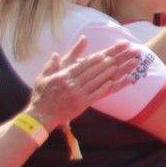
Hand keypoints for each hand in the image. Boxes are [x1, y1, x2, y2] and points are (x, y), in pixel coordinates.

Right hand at [29, 38, 144, 128]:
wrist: (39, 116)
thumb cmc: (41, 96)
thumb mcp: (43, 78)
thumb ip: (51, 65)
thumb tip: (55, 53)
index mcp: (64, 75)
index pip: (85, 63)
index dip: (99, 56)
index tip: (111, 50)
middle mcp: (72, 83)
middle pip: (96, 69)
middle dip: (113, 59)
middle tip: (126, 53)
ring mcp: (78, 93)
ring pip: (98, 80)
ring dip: (114, 71)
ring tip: (127, 64)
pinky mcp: (81, 104)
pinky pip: (97, 94)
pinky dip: (107, 87)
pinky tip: (116, 81)